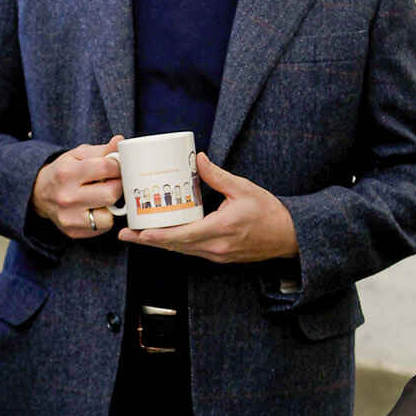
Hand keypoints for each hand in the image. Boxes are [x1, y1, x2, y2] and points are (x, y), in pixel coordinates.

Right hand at [31, 139, 123, 238]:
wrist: (40, 194)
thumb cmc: (63, 172)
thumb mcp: (77, 155)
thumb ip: (101, 150)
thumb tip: (120, 141)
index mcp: (67, 173)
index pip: (106, 168)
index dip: (118, 166)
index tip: (118, 167)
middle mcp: (67, 197)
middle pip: (111, 193)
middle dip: (118, 186)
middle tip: (114, 182)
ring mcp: (69, 217)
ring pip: (109, 216)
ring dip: (112, 206)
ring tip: (103, 197)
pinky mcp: (74, 232)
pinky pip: (103, 227)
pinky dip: (105, 218)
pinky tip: (96, 209)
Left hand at [118, 151, 297, 262]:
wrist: (289, 236)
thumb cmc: (269, 212)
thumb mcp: (243, 189)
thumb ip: (217, 175)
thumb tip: (196, 158)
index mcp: (220, 229)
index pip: (182, 235)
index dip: (158, 235)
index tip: (138, 232)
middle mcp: (215, 247)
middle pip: (175, 247)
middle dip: (148, 241)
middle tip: (126, 234)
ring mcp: (217, 255)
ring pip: (182, 251)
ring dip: (159, 243)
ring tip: (137, 235)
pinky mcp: (219, 257)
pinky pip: (191, 251)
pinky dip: (175, 244)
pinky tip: (162, 237)